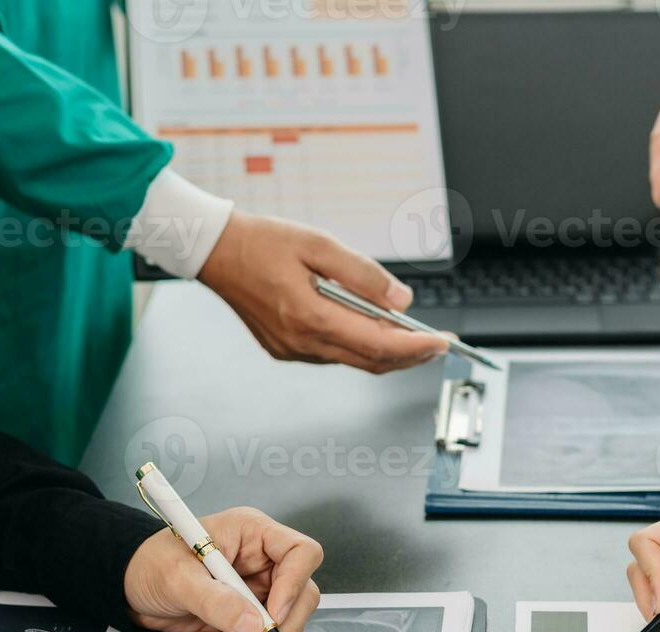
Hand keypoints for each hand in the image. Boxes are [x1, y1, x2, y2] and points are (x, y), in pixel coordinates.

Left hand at [123, 507, 322, 631]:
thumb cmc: (149, 563)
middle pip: (302, 593)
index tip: (272, 615)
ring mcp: (257, 587)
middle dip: (278, 626)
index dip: (295, 584)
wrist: (129, 586)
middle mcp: (263, 559)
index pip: (301, 552)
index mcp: (253, 533)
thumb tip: (255, 626)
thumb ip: (216, 601)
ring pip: (282, 622)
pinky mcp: (246, 613)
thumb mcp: (178, 578)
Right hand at [198, 212, 447, 373]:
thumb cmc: (262, 241)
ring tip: (414, 336)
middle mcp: (301, 342)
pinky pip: (334, 355)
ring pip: (354, 361)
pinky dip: (359, 347)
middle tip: (440, 343)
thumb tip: (402, 300)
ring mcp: (292, 351)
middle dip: (411, 355)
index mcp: (309, 317)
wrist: (216, 250)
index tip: (444, 343)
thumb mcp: (320, 244)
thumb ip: (363, 274)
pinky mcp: (286, 349)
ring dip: (387, 352)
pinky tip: (372, 330)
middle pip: (371, 362)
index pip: (378, 345)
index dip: (417, 347)